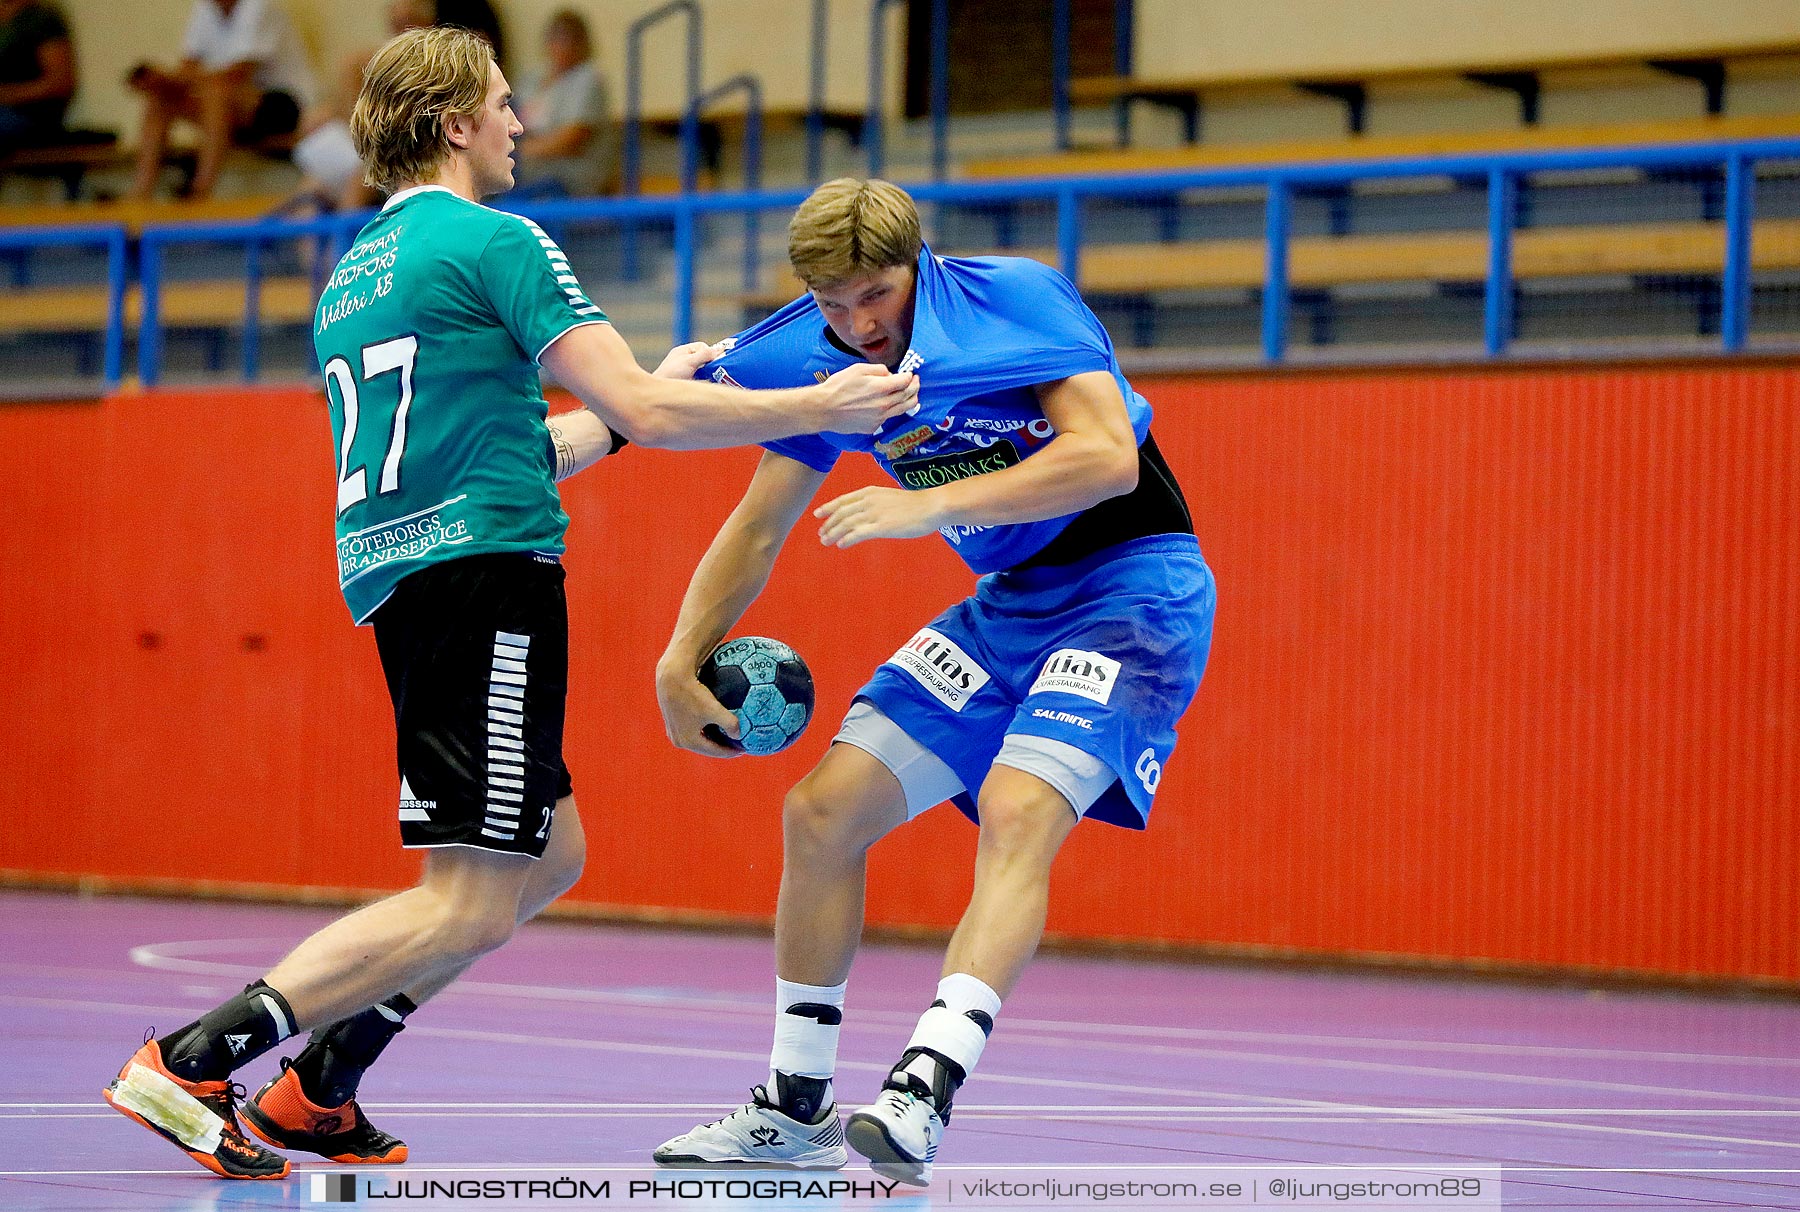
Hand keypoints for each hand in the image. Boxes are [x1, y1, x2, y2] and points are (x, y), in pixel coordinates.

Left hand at [654, 340, 727, 380]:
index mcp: (683, 351)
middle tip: (718, 370)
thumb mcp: (689, 361)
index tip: (713, 361)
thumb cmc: (671, 374)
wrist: (660, 394)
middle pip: (704, 358)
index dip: (709, 352)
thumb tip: (721, 349)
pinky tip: (709, 385)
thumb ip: (704, 354)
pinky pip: (702, 380)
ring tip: (716, 378)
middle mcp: (685, 360)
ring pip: (704, 370)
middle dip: (711, 363)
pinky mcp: (688, 383)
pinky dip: (707, 381)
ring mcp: (686, 372)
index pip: (702, 346)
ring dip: (710, 373)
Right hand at [655, 663, 743, 757]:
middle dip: (722, 746)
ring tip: (727, 735)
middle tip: (738, 744)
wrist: (671, 678)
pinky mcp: (672, 721)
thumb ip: (730, 724)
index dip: (731, 751)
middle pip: (706, 748)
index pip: (715, 752)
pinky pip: (692, 729)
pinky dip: (705, 729)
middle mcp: (679, 740)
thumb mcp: (714, 709)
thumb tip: (739, 735)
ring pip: (699, 738)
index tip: (745, 748)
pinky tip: (714, 722)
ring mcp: (673, 731)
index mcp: (689, 741)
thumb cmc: (693, 694)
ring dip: (713, 738)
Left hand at [815, 485, 941, 548]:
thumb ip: (876, 503)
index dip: (828, 507)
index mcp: (870, 492)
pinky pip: (858, 534)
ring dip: (833, 533)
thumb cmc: (915, 504)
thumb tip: (866, 513)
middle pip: (841, 513)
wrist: (932, 506)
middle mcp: (869, 501)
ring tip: (826, 542)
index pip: (843, 500)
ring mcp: (874, 514)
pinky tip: (841, 545)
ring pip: (846, 524)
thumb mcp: (890, 497)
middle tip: (821, 534)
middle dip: (828, 524)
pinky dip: (846, 539)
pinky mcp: (881, 527)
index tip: (817, 514)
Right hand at [816, 363, 917, 433]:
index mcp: (882, 388)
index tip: (910, 374)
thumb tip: (890, 374)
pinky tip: (887, 405)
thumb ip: (878, 370)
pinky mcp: (873, 426)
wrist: (824, 409)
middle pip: (908, 396)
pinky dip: (892, 409)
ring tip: (912, 395)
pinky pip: (888, 417)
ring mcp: (880, 418)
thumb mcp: (858, 369)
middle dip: (915, 387)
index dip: (910, 376)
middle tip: (916, 381)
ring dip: (911, 400)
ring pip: (903, 409)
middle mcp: (885, 404)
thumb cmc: (838, 387)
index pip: (905, 381)